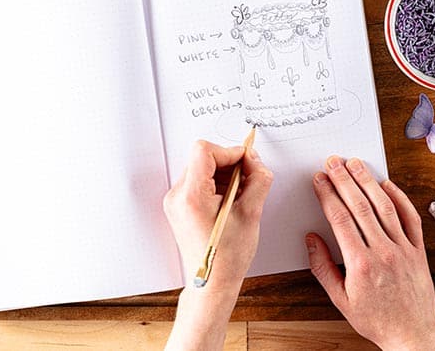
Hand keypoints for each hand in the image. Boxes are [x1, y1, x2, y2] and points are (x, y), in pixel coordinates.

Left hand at [164, 140, 272, 350]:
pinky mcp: (180, 207)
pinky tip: (230, 201)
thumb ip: (258, 179)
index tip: (246, 161)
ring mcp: (176, 202)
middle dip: (229, 164)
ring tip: (240, 195)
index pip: (204, 150)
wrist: (212, 283)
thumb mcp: (251, 213)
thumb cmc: (227, 257)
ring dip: (224, 175)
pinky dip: (217, 185)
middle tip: (248, 180)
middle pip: (203, 158)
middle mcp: (177, 196)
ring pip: (202, 169)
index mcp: (191, 196)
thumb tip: (255, 159)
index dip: (230, 152)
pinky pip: (199, 182)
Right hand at [306, 156, 434, 350]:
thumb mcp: (340, 299)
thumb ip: (322, 267)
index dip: (327, 194)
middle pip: (360, 206)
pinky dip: (399, 198)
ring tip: (355, 164)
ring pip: (384, 206)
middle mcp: (383, 252)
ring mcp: (403, 248)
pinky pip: (410, 218)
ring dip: (368, 182)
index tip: (319, 180)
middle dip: (344, 180)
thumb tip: (311, 240)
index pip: (339, 218)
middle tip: (333, 162)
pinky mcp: (418, 250)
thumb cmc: (376, 320)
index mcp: (360, 264)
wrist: (411, 334)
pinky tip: (387, 184)